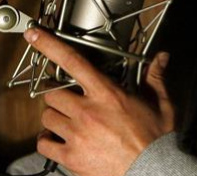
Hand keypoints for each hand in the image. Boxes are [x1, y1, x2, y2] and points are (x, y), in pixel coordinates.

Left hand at [24, 27, 174, 175]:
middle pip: (52, 92)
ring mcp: (77, 135)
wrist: (153, 171)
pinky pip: (44, 145)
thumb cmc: (155, 140)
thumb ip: (155, 78)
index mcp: (107, 94)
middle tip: (68, 99)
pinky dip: (47, 142)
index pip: (72, 61)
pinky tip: (58, 140)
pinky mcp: (71, 157)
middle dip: (57, 94)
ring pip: (47, 117)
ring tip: (66, 121)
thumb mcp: (160, 104)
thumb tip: (162, 58)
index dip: (49, 45)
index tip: (34, 34)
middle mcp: (87, 111)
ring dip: (54, 117)